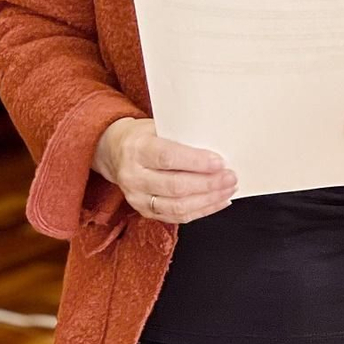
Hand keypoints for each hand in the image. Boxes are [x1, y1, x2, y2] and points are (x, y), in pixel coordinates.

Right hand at [93, 119, 236, 224]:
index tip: (219, 162)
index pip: (168, 158)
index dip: (196, 162)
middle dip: (208, 184)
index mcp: (137, 149)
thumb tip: (216, 146)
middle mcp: (134, 176)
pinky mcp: (145, 212)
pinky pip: (177, 217)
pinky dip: (201, 211)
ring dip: (208, 200)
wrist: (114, 151)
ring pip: (178, 207)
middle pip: (175, 186)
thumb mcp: (157, 127)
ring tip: (227, 190)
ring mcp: (137, 197)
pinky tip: (217, 201)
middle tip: (230, 177)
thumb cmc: (142, 136)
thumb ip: (181, 137)